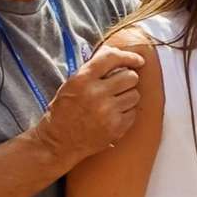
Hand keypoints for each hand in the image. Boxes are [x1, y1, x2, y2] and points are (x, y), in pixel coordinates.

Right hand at [38, 44, 143, 160]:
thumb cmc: (64, 111)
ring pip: (135, 95)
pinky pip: (134, 113)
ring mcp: (107, 112)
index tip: (138, 60)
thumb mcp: (72, 84)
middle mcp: (96, 94)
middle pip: (130, 77)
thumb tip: (117, 53)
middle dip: (128, 79)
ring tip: (114, 103)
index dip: (129, 56)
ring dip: (128, 97)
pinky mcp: (116, 127)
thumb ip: (94, 70)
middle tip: (120, 86)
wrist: (57, 142)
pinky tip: (114, 115)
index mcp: (82, 80)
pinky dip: (127, 113)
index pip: (112, 58)